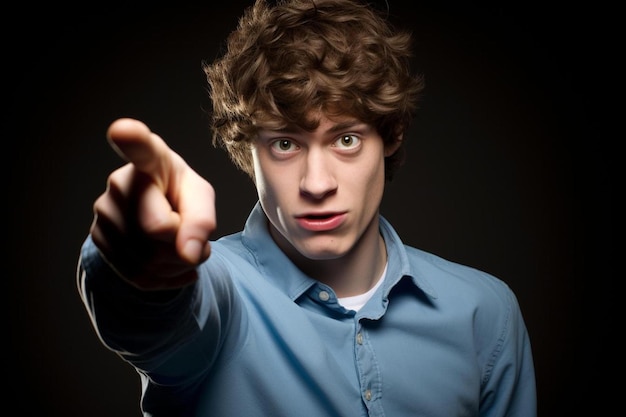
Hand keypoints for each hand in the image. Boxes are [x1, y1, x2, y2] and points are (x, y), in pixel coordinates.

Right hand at [90, 118, 214, 289]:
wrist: (153, 216)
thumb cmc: (179, 196)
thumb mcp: (200, 198)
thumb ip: (203, 220)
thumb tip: (188, 253)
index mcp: (152, 160)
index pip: (142, 149)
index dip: (132, 139)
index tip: (122, 130)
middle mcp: (120, 183)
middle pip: (157, 230)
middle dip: (184, 243)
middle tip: (188, 232)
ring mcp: (104, 213)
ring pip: (149, 260)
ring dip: (177, 264)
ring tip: (178, 246)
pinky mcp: (98, 242)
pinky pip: (140, 276)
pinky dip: (165, 277)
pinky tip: (167, 261)